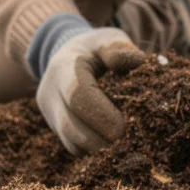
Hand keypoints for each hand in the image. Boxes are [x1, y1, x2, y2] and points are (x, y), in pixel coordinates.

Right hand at [36, 27, 145, 153]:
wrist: (69, 56)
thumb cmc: (96, 49)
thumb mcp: (109, 39)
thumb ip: (120, 49)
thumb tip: (139, 62)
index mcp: (64, 67)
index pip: (78, 96)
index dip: (102, 115)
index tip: (126, 127)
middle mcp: (50, 92)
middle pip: (70, 126)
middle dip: (101, 139)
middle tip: (129, 143)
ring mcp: (50, 113)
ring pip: (70, 141)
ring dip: (98, 148)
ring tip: (124, 146)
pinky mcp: (55, 127)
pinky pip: (73, 147)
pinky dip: (94, 150)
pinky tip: (113, 144)